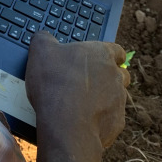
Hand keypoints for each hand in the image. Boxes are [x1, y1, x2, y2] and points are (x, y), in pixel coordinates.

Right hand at [25, 31, 128, 147]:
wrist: (66, 125)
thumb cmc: (55, 82)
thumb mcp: (41, 51)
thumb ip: (44, 39)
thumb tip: (43, 37)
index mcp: (102, 53)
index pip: (116, 50)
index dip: (108, 55)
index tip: (97, 60)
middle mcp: (116, 74)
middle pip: (120, 73)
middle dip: (108, 78)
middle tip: (88, 83)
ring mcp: (120, 100)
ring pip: (118, 96)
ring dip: (106, 98)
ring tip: (85, 104)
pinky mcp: (118, 122)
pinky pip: (112, 118)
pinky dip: (102, 119)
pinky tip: (85, 121)